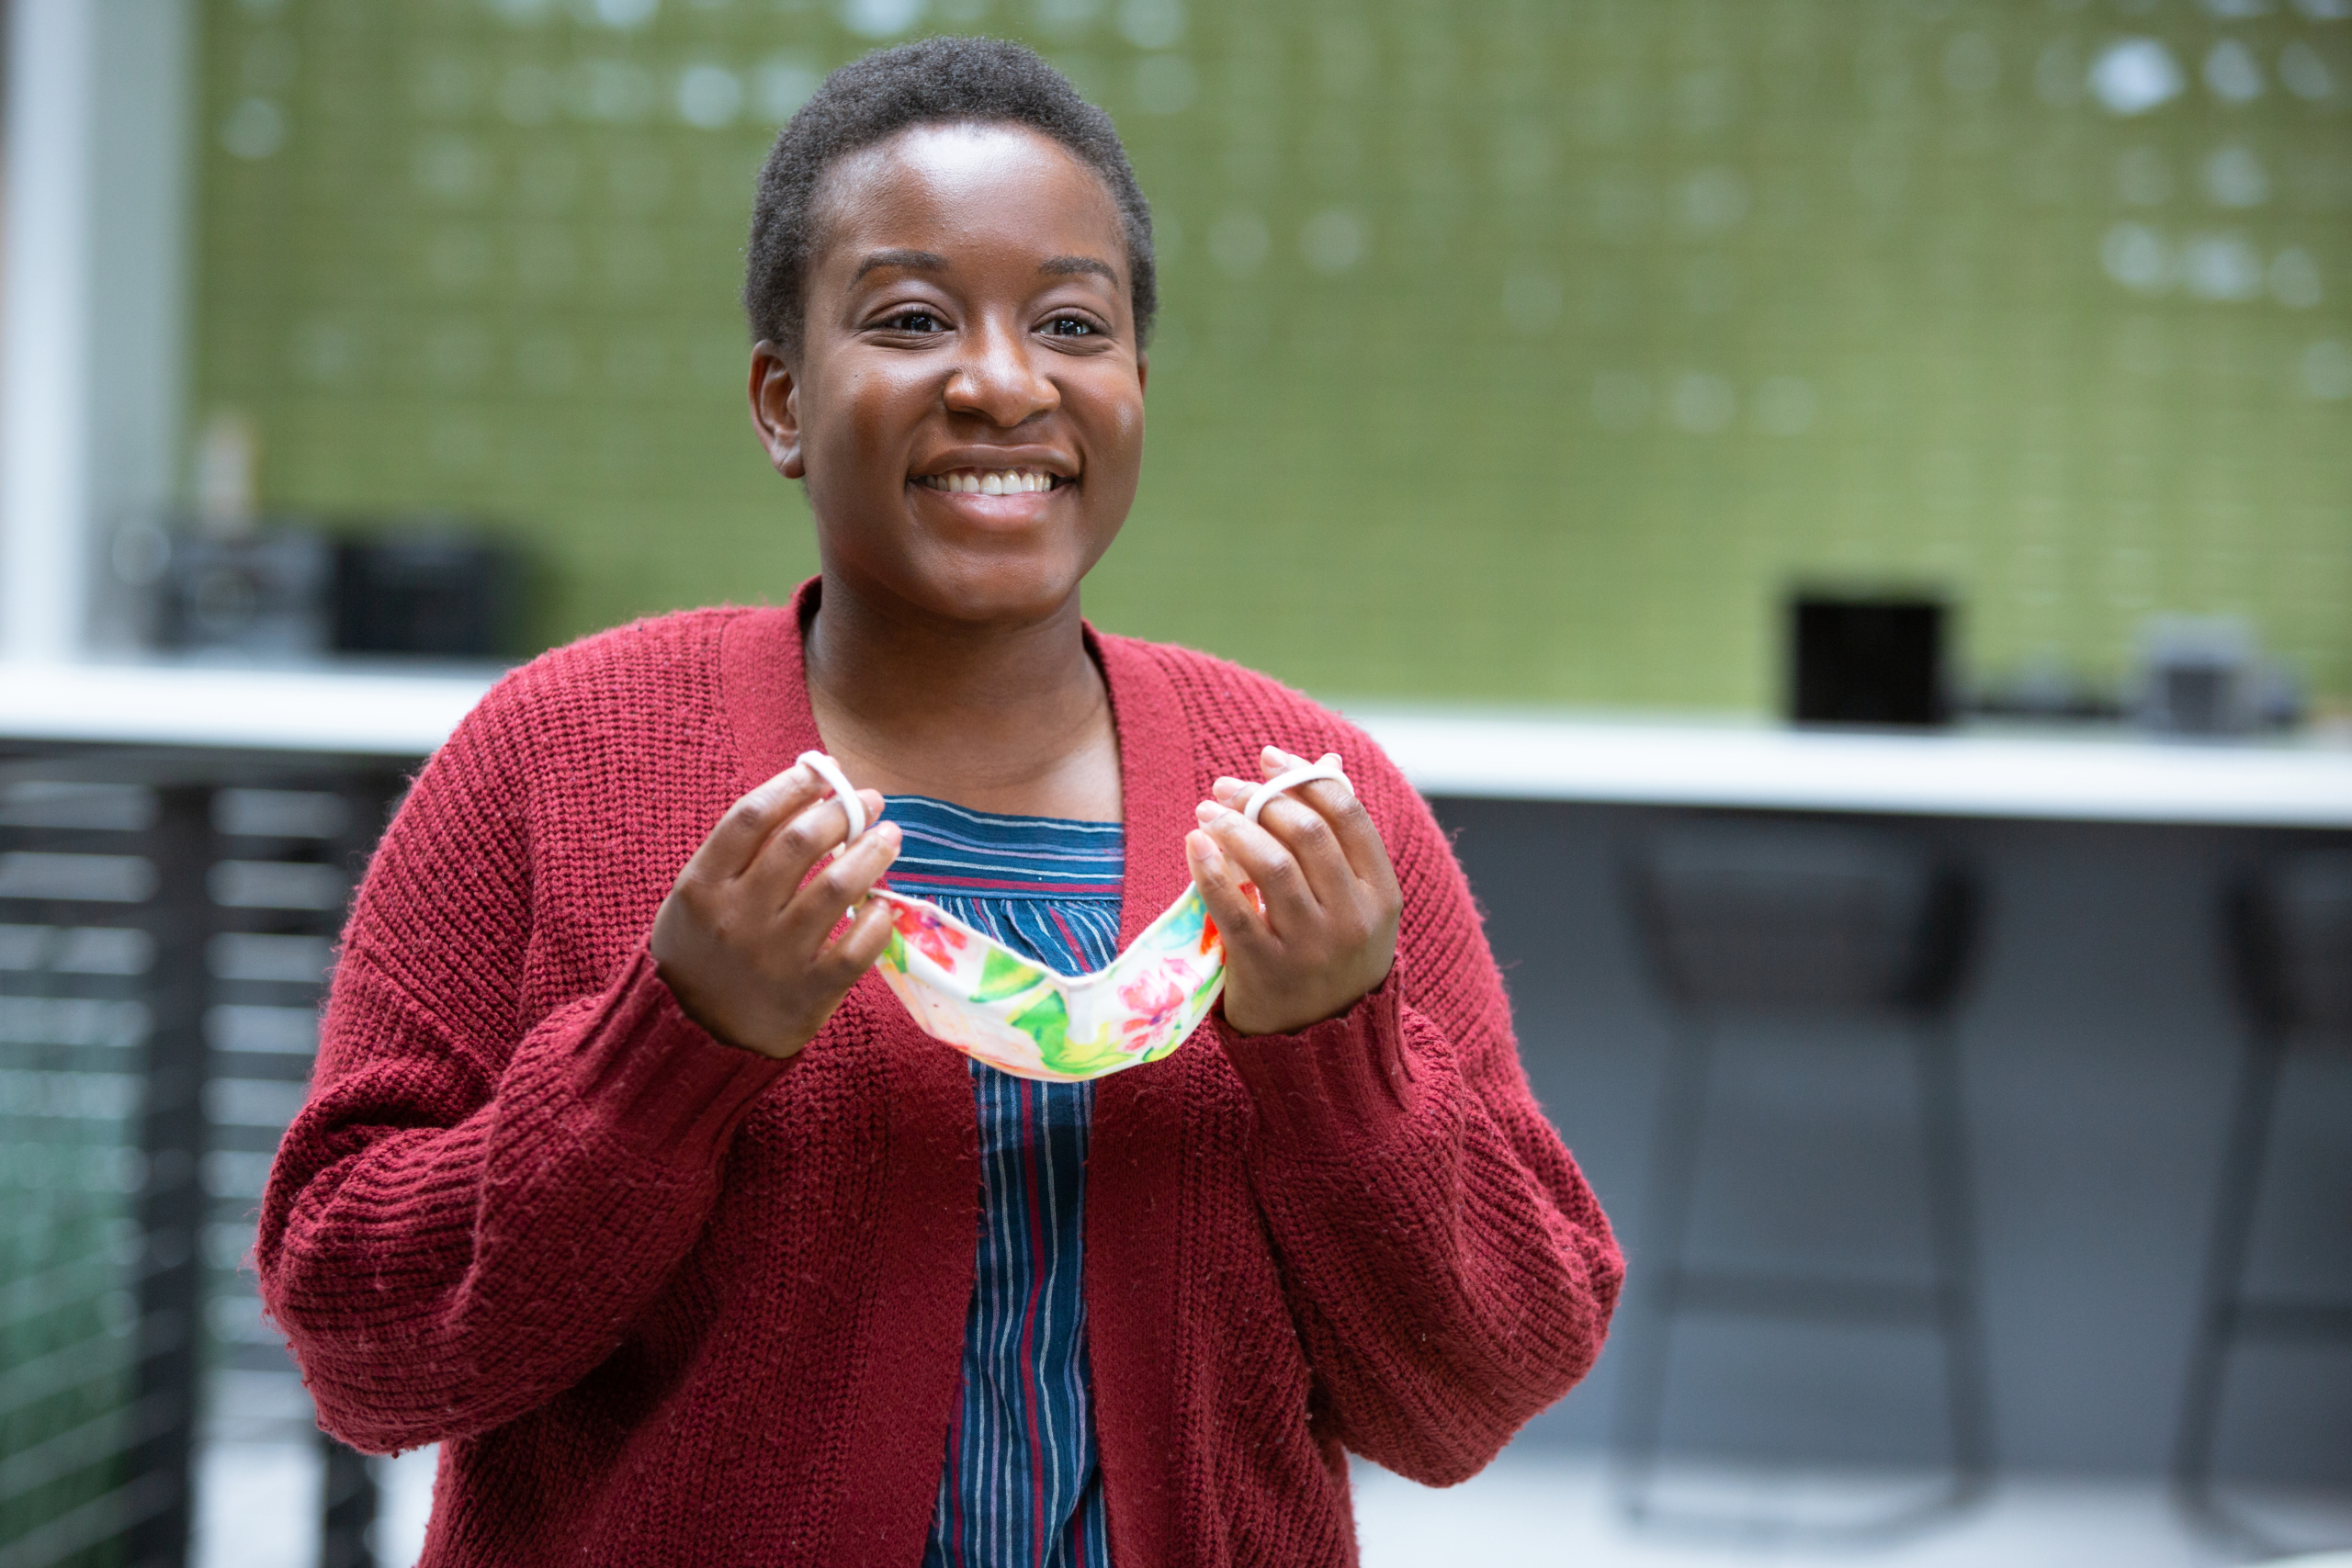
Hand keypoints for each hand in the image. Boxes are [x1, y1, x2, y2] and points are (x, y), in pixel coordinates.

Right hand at [649, 762, 900, 1058]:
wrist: (695, 1036)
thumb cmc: (705, 949)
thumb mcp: (698, 896)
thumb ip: (739, 850)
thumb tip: (810, 789)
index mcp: (702, 886)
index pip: (752, 816)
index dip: (794, 785)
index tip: (823, 773)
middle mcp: (736, 918)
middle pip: (799, 843)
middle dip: (843, 811)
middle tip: (870, 801)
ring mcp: (773, 957)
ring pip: (836, 888)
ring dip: (871, 854)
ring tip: (889, 839)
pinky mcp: (807, 993)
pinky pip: (856, 949)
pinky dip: (877, 920)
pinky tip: (882, 907)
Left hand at [1184, 745, 1401, 1036]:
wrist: (1326, 1046)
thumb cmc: (1334, 958)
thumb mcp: (1358, 905)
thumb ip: (1342, 840)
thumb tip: (1323, 763)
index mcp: (1382, 894)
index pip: (1347, 812)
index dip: (1302, 774)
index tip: (1267, 757)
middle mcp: (1353, 918)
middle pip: (1307, 832)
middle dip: (1259, 796)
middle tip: (1223, 787)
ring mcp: (1311, 947)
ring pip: (1271, 864)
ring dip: (1233, 826)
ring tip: (1206, 813)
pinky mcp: (1267, 971)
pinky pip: (1234, 909)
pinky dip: (1210, 869)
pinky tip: (1194, 845)